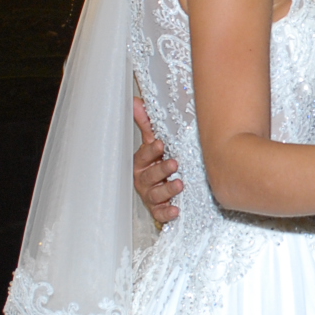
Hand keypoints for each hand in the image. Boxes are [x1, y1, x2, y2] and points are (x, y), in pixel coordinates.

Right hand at [132, 97, 181, 223]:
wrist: (165, 186)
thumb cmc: (158, 161)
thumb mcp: (153, 142)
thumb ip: (147, 123)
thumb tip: (135, 100)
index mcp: (142, 162)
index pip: (143, 156)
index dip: (151, 151)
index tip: (160, 144)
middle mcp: (144, 180)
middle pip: (148, 176)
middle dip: (160, 170)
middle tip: (174, 163)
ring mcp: (151, 196)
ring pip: (155, 195)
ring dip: (166, 190)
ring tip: (179, 184)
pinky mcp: (159, 210)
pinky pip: (160, 214)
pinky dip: (167, 213)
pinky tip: (176, 210)